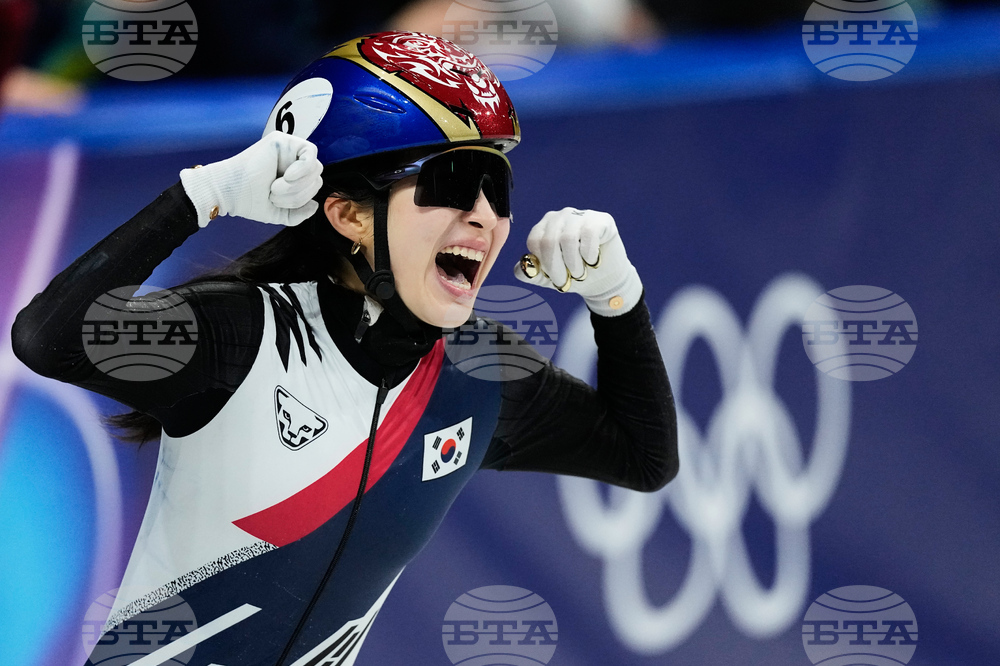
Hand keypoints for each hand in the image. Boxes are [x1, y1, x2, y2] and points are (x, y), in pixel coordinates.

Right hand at [179, 131, 322, 227]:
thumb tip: (315, 206)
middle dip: (299, 194)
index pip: (315, 185)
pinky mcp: (281, 139)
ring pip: (315, 168)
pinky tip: (287, 176)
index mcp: (293, 175)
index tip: (279, 201)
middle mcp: (292, 160)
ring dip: (296, 186)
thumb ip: (300, 213)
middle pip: (317, 178)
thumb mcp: (280, 213)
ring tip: (274, 187)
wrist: (230, 193)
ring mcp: (287, 149)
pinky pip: (310, 152)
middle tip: (274, 194)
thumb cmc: (249, 200)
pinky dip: (302, 169)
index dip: (303, 198)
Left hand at [514, 207, 642, 315]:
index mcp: (543, 228)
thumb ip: (530, 274)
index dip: (543, 264)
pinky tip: (593, 260)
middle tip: (567, 280)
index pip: (534, 241)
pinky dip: (589, 254)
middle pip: (549, 241)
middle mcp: (559, 217)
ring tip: (581, 272)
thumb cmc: (574, 275)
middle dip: (557, 268)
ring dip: (574, 263)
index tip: (553, 278)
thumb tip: (520, 269)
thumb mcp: (549, 278)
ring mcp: (579, 215)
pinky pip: (589, 234)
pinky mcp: (600, 219)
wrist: (604, 280)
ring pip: (568, 239)